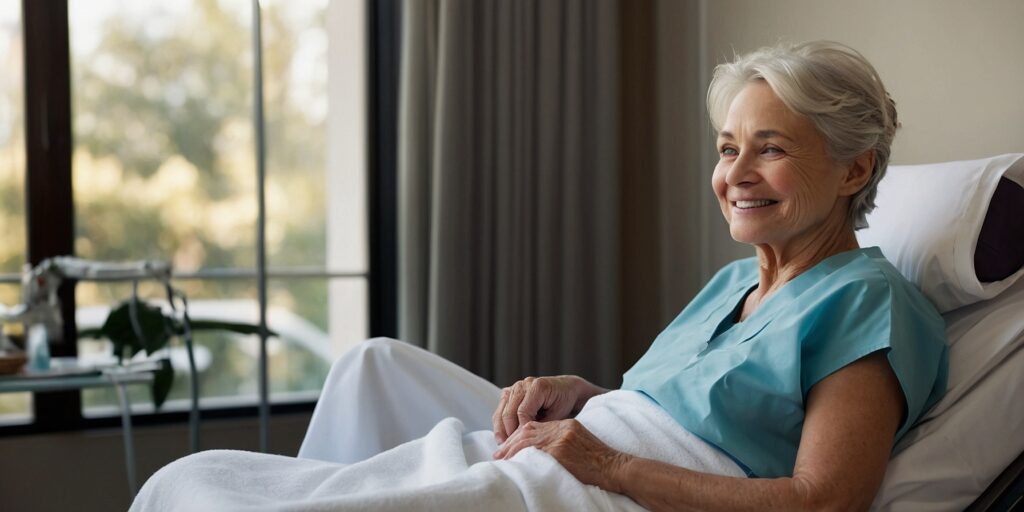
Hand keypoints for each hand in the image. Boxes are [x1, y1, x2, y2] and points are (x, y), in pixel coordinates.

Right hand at [492, 375, 603, 442]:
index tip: (523, 445)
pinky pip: (499, 411)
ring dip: (501, 431)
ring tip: (504, 448)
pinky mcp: (508, 394)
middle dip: (509, 433)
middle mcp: (523, 385)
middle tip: (511, 451)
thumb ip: (542, 426)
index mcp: (537, 387)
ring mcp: (514, 388)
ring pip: (500, 413)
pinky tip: (503, 439)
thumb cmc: (564, 403)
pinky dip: (500, 426)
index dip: (521, 430)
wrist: (566, 390)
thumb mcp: (557, 416)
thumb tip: (526, 441)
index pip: (522, 412)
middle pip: (508, 413)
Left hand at [492, 419, 629, 491]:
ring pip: (527, 440)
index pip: (534, 426)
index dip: (518, 436)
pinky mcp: (560, 449)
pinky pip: (535, 451)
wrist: (615, 466)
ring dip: (511, 450)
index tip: (507, 445)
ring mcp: (560, 438)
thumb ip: (561, 441)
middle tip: (498, 453)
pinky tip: (513, 463)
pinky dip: (521, 457)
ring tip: (501, 460)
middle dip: (510, 442)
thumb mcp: (579, 443)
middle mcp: (561, 427)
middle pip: (528, 431)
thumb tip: (539, 452)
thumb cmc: (599, 461)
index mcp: (565, 424)